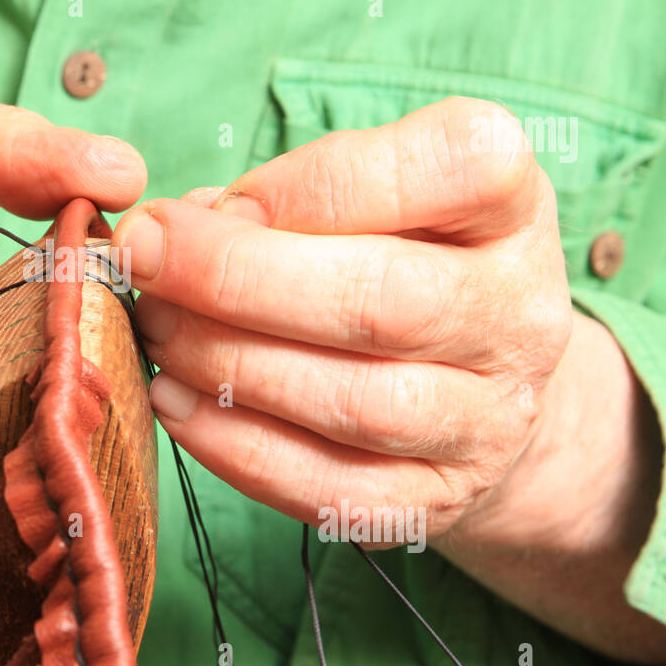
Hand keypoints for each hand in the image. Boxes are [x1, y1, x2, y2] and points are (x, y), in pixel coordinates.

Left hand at [112, 97, 570, 541]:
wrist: (473, 380)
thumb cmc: (398, 254)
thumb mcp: (373, 191)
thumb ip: (288, 194)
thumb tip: (173, 231)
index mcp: (513, 205)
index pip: (447, 168)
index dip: (310, 183)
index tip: (212, 199)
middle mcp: (521, 313)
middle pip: (383, 301)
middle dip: (236, 278)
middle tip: (144, 259)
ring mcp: (491, 418)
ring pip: (354, 403)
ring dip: (228, 364)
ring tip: (158, 329)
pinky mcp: (440, 497)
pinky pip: (333, 490)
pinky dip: (237, 448)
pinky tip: (176, 403)